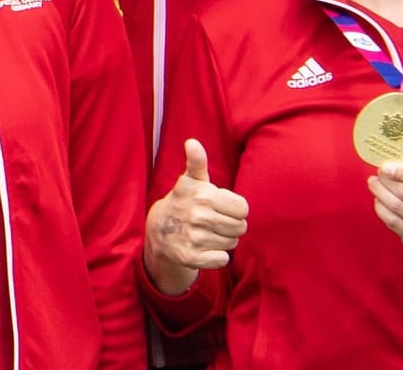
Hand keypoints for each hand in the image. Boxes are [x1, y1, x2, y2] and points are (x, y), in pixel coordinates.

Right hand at [144, 139, 248, 295]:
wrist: (159, 229)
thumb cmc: (184, 201)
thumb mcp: (191, 180)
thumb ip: (197, 161)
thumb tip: (192, 142)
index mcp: (204, 196)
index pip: (243, 209)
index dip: (235, 210)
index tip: (222, 208)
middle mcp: (199, 216)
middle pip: (240, 228)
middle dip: (231, 226)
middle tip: (214, 222)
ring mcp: (194, 238)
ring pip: (232, 244)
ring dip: (223, 240)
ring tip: (207, 233)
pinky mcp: (191, 257)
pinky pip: (222, 260)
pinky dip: (217, 256)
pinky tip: (204, 248)